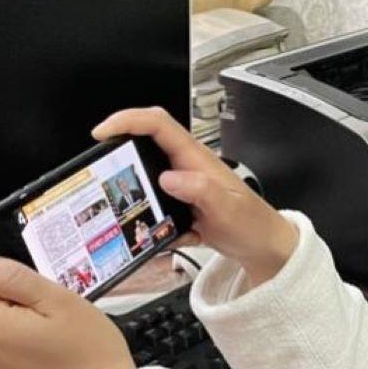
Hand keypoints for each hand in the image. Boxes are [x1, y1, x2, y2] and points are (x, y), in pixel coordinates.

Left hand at [0, 252, 133, 368]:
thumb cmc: (89, 350)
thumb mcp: (58, 300)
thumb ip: (10, 276)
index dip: (0, 277)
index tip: (28, 289)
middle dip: (0, 301)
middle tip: (39, 311)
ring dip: (2, 322)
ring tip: (40, 332)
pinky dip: (3, 345)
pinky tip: (35, 350)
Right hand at [92, 107, 298, 286]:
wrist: (264, 247)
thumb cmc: (254, 224)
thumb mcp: (229, 208)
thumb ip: (201, 190)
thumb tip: (169, 178)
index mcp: (197, 159)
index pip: (158, 125)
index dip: (128, 121)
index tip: (103, 132)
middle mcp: (187, 168)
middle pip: (145, 148)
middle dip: (124, 162)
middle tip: (110, 182)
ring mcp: (184, 187)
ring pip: (147, 182)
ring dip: (142, 202)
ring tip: (148, 220)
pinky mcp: (182, 206)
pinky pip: (157, 209)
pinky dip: (160, 225)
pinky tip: (178, 236)